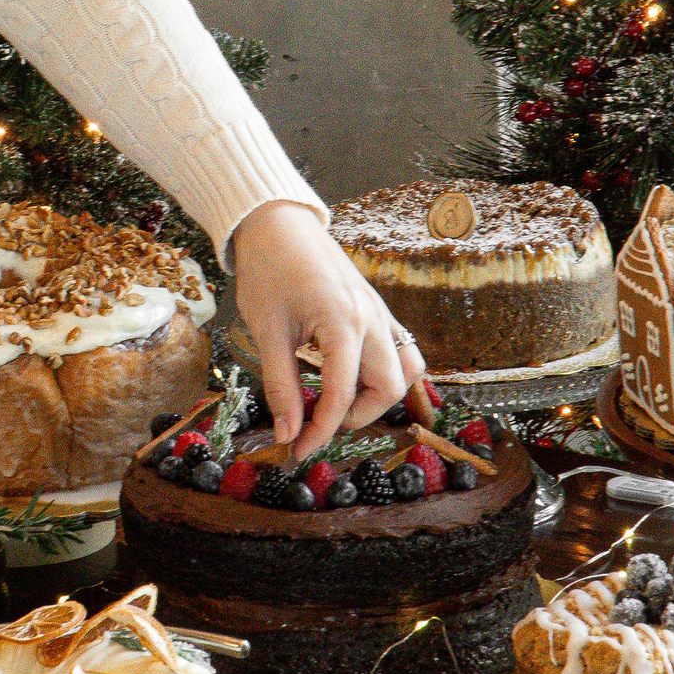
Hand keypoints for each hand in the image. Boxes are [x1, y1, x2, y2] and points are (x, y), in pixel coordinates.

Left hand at [233, 201, 425, 456]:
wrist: (278, 222)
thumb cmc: (267, 270)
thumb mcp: (266, 331)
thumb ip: (280, 386)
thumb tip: (288, 433)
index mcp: (343, 322)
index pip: (342, 395)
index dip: (320, 431)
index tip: (297, 451)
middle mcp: (371, 319)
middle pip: (388, 389)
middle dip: (355, 416)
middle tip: (316, 421)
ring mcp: (380, 312)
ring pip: (406, 370)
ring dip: (380, 396)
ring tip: (339, 401)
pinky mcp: (378, 309)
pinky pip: (402, 350)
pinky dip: (386, 373)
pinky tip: (353, 377)